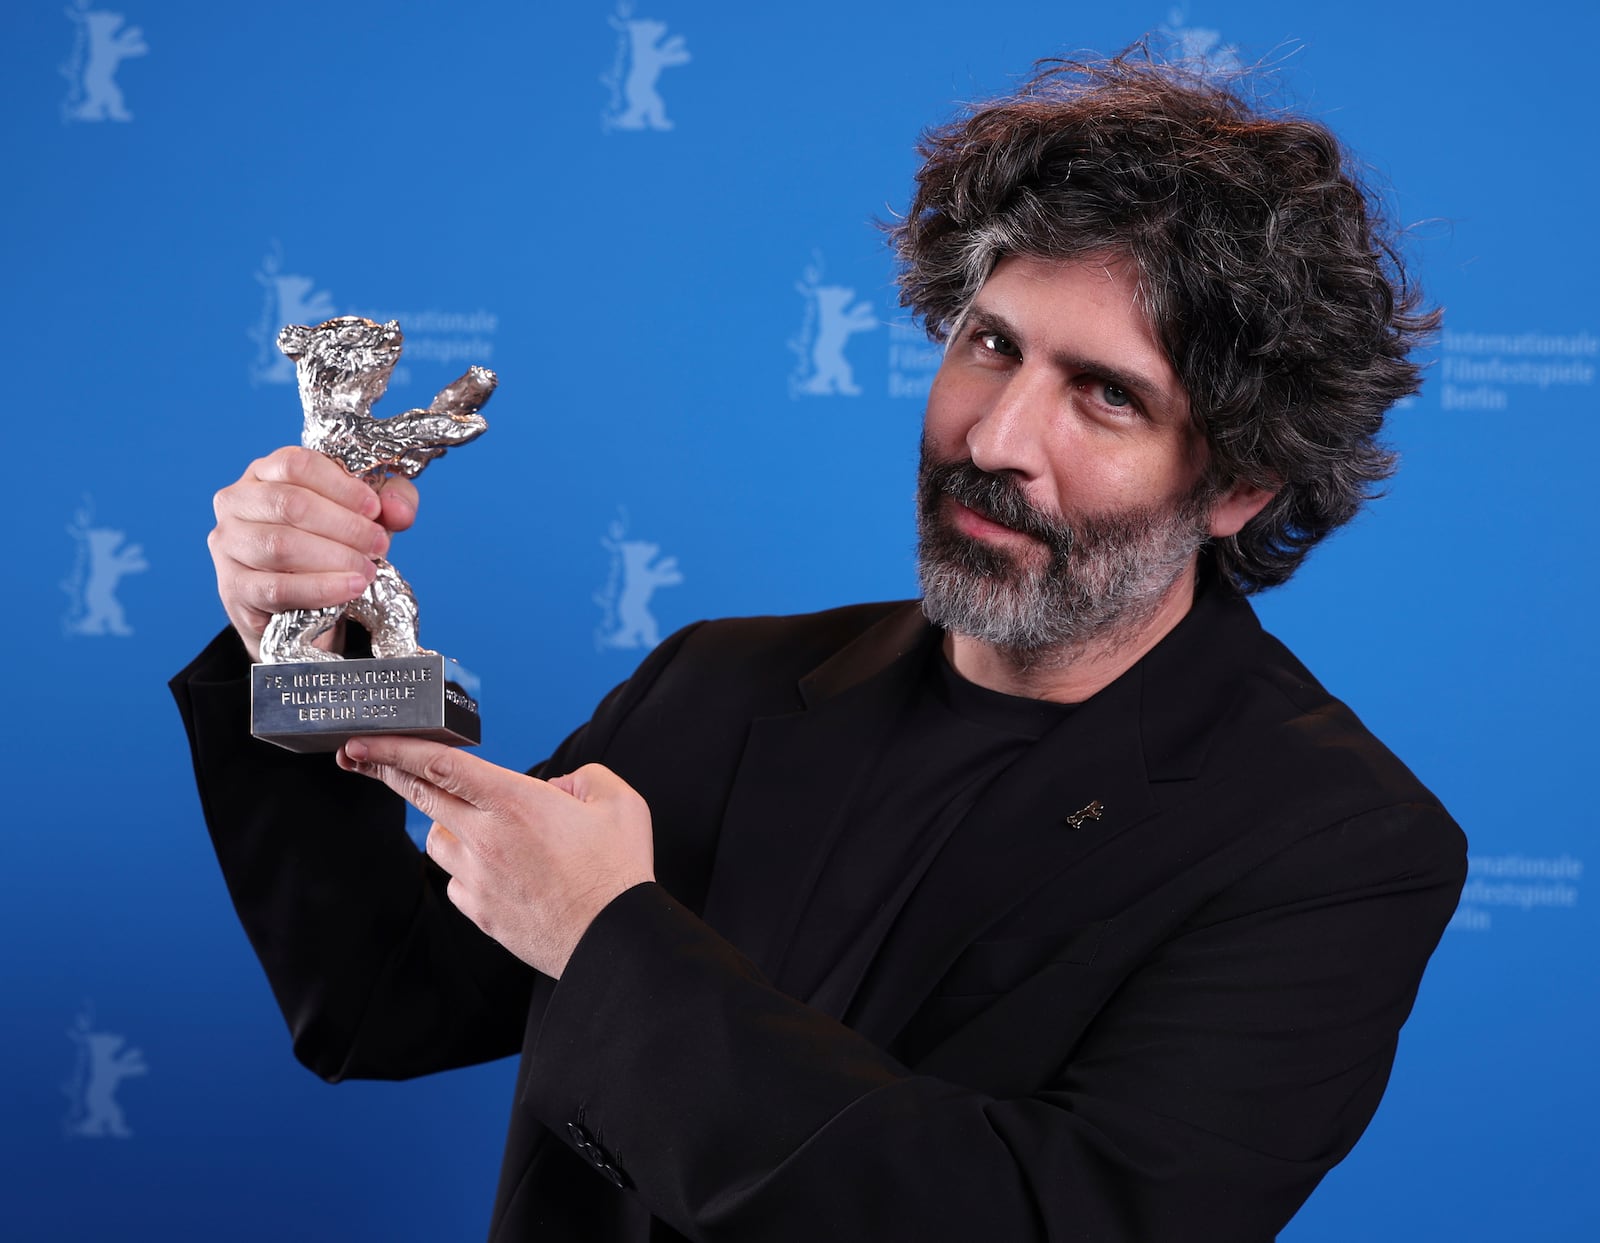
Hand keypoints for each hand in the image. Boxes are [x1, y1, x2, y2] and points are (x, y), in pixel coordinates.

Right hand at [208, 446, 419, 659]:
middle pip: (291, 504)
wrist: (298, 606)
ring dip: (335, 558)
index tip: (375, 509)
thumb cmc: (330, 545)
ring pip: (281, 545)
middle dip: (345, 526)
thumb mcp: (365, 515)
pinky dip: (320, 588)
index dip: (342, 486)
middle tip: (379, 545)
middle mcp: (237, 500)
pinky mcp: (233, 586)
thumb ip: (391, 500)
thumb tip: (397, 509)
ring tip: (368, 570)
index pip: (297, 464)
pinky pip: (277, 587)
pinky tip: (351, 588)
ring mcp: (229, 543)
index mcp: (266, 471)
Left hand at [336, 738, 655, 977]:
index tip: (365, 739)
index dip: (396, 747)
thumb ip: (582, 778)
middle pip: (420, 796)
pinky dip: (468, 868)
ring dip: (444, 823)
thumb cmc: (617, 871)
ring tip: (479, 825)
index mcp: (515, 802)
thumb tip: (555, 788)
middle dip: (384, 770)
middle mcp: (486, 838)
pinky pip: (456, 880)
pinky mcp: (478, 911)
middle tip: (359, 755)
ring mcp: (477, 878)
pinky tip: (500, 869)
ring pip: (436, 839)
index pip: (441, 764)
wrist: (612, 940)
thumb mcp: (619, 803)